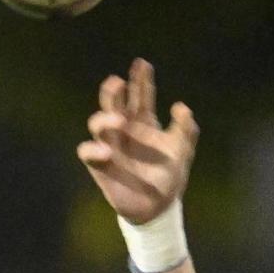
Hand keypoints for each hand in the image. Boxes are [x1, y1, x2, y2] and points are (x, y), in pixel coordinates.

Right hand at [76, 58, 198, 223]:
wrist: (159, 208)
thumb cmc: (169, 177)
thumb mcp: (182, 153)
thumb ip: (186, 130)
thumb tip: (182, 107)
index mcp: (144, 123)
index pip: (140, 96)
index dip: (140, 80)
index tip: (142, 64)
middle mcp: (125, 130)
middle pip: (114, 103)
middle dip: (114, 91)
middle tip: (118, 82)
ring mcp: (111, 145)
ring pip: (97, 123)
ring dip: (105, 117)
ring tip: (119, 120)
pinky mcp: (100, 165)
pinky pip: (87, 152)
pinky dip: (93, 150)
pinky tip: (108, 153)